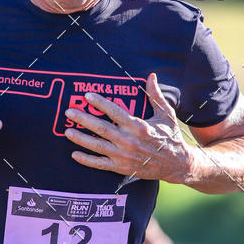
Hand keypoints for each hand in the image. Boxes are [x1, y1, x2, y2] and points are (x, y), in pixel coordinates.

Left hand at [65, 72, 193, 181]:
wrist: (176, 164)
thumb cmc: (170, 137)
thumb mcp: (166, 114)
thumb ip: (156, 96)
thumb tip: (152, 76)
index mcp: (138, 126)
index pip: (114, 112)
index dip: (100, 103)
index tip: (87, 96)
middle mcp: (129, 141)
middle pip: (101, 128)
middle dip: (83, 119)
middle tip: (69, 112)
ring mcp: (124, 156)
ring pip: (97, 146)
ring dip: (81, 138)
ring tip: (67, 131)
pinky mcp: (122, 167)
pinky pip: (100, 164)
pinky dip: (87, 160)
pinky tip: (74, 154)